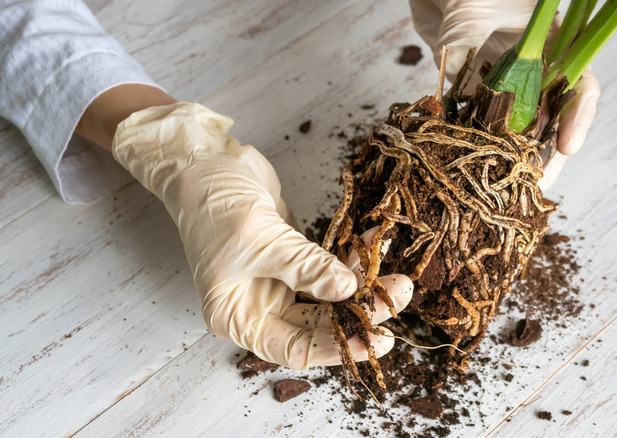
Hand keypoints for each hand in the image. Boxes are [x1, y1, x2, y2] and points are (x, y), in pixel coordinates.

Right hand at [112, 103, 412, 368]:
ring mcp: (277, 280)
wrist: (204, 161)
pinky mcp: (292, 255)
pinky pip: (328, 264)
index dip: (338, 348)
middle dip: (359, 312)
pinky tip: (375, 243)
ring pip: (329, 295)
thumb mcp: (260, 240)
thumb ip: (305, 267)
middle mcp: (259, 305)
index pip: (296, 349)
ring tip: (398, 276)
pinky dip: (351, 256)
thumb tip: (347, 290)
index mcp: (239, 317)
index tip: (377, 339)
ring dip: (362, 285)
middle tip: (397, 297)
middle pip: (319, 323)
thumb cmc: (214, 205)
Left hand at [409, 0, 599, 188]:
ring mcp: (505, 87)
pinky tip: (474, 173)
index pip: (578, 86)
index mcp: (552, 47)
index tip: (567, 145)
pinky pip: (480, 131)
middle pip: (550, 121)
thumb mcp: (471, 11)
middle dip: (546, 157)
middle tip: (537, 185)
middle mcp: (532, 72)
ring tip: (511, 190)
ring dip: (514, 162)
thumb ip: (467, 43)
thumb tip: (453, 80)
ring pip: (518, 134)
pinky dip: (477, 151)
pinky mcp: (474, 98)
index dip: (577, 118)